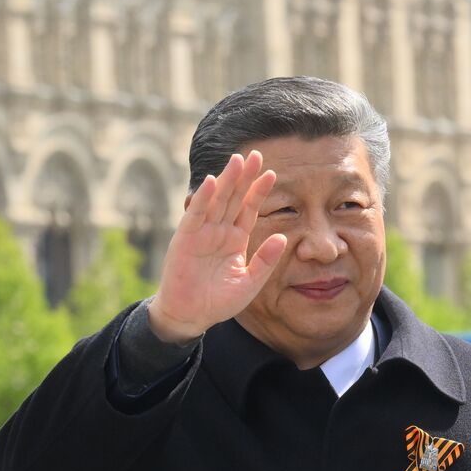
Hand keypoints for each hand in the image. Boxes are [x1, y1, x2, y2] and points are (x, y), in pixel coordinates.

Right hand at [148, 151, 287, 342]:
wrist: (191, 316)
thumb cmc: (219, 301)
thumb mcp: (250, 283)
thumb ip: (265, 261)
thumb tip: (284, 238)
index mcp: (235, 239)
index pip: (249, 209)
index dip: (259, 191)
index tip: (271, 173)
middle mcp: (219, 231)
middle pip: (234, 198)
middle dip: (244, 176)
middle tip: (255, 154)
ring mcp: (202, 233)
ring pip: (216, 201)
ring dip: (226, 180)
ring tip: (237, 160)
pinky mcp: (185, 239)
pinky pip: (196, 215)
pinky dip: (203, 199)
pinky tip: (212, 182)